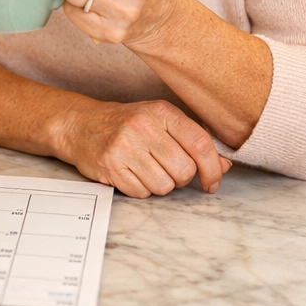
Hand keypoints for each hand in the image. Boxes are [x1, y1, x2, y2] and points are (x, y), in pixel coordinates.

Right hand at [54, 96, 231, 196]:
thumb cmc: (126, 124)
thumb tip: (225, 165)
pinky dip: (139, 189)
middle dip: (180, 178)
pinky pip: (141, 193)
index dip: (212, 169)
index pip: (201, 144)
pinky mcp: (110, 166)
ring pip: (164, 186)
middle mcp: (142, 126)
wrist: (80, 124)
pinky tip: (130, 174)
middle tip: (166, 169)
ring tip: (144, 169)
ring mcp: (124, 146)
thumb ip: (192, 141)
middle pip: (184, 171)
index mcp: (161, 111)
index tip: (211, 182)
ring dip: (159, 185)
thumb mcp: (159, 122)